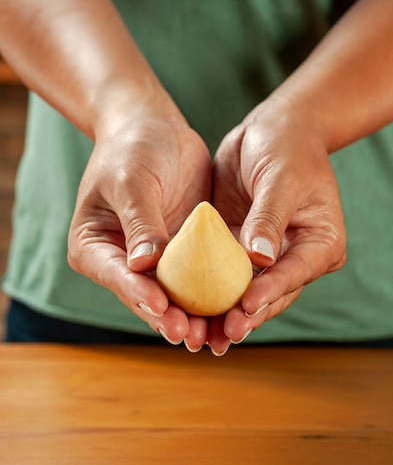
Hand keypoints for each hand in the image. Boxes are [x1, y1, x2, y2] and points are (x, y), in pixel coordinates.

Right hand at [67, 106, 211, 344]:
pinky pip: (194, 280)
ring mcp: (151, 261)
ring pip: (170, 297)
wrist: (155, 127)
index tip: (162, 306)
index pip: (116, 275)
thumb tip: (143, 266)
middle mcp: (120, 261)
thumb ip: (139, 222)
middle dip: (165, 318)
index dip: (138, 294)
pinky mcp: (180, 254)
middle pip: (143, 296)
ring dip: (188, 317)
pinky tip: (226, 312)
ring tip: (208, 337)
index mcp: (94, 246)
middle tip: (188, 336)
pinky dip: (207, 296)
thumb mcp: (131, 180)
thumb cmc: (133, 148)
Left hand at [210, 95, 346, 350]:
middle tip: (222, 335)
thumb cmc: (287, 146)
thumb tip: (259, 258)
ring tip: (204, 338)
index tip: (244, 306)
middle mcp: (297, 257)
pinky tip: (191, 312)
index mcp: (321, 243)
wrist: (273, 129)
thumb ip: (269, 218)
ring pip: (248, 294)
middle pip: (272, 295)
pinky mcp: (241, 250)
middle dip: (246, 315)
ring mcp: (269, 257)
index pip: (294, 273)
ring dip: (227, 315)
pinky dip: (211, 294)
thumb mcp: (281, 178)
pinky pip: (226, 277)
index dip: (268, 292)